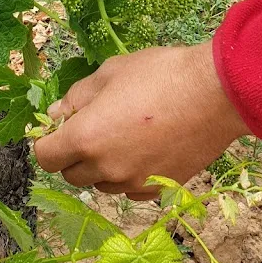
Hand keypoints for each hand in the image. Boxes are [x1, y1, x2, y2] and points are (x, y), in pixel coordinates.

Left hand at [34, 43, 247, 198]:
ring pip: (101, 185)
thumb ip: (78, 97)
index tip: (62, 126)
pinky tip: (144, 152)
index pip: (45, 157)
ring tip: (123, 137)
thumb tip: (56, 114)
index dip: (49, 140)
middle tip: (94, 127)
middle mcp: (105, 168)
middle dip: (74, 154)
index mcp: (86, 138)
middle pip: (71, 175)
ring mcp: (134, 182)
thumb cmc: (160, 74)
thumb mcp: (111, 72)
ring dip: (102, 167)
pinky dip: (129, 176)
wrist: (215, 94)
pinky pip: (131, 190)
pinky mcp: (160, 188)